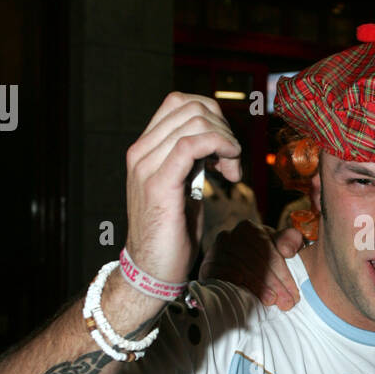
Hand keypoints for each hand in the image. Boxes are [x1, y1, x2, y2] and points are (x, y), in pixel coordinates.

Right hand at [125, 92, 241, 283]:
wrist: (153, 270)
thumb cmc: (173, 232)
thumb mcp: (183, 185)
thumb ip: (191, 159)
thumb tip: (216, 139)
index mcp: (145, 149)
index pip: (179, 103)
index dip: (213, 116)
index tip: (226, 146)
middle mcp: (141, 152)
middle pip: (190, 107)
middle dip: (223, 127)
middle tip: (233, 161)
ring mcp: (146, 165)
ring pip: (194, 121)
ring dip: (226, 140)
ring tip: (232, 170)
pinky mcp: (158, 183)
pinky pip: (191, 144)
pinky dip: (220, 147)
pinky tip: (229, 169)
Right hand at [200, 219, 301, 308]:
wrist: (232, 267)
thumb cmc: (261, 257)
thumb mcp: (277, 246)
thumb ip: (290, 241)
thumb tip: (289, 249)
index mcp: (249, 229)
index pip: (268, 250)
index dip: (283, 273)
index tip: (294, 292)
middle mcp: (230, 236)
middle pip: (255, 261)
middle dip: (274, 283)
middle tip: (286, 302)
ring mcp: (216, 251)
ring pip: (240, 268)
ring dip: (258, 287)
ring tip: (271, 301)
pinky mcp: (207, 266)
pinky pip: (221, 275)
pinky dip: (235, 284)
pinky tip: (246, 295)